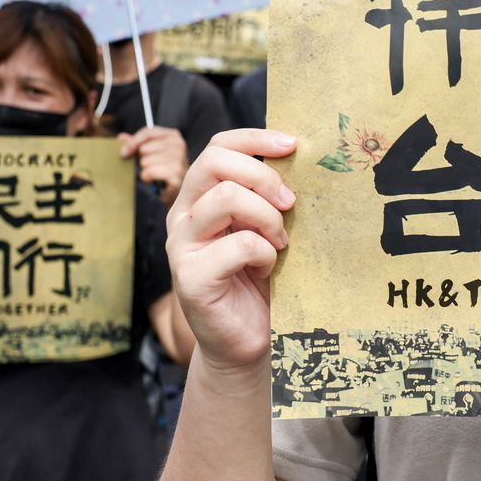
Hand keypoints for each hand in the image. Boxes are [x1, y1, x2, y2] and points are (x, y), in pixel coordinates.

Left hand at [120, 125, 188, 204]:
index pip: (147, 132)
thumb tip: (121, 137)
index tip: (123, 153)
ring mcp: (179, 159)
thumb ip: (137, 143)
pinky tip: (155, 181)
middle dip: (143, 159)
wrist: (177, 189)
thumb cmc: (162, 168)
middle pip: (144, 148)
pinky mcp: (176, 174)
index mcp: (173, 135)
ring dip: (145, 170)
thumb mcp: (150, 152)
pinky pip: (149, 172)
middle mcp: (178, 144)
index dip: (132, 142)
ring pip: (145, 161)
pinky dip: (147, 178)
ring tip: (155, 174)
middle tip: (152, 166)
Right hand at [165, 129, 295, 372]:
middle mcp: (184, 216)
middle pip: (214, 162)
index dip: (253, 138)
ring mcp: (182, 246)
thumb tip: (299, 158)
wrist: (246, 342)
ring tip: (280, 242)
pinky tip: (266, 269)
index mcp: (200, 197)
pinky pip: (238, 245)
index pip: (217, 146)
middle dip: (262, 174)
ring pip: (226, 198)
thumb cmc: (259, 282)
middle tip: (290, 202)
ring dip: (266, 216)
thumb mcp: (265, 229)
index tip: (291, 144)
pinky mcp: (190, 277)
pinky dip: (264, 254)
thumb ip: (267, 197)